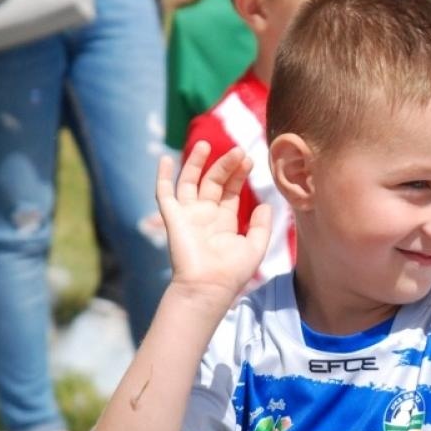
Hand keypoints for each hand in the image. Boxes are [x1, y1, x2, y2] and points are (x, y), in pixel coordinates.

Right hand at [156, 144, 271, 301]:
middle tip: (238, 151)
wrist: (208, 287)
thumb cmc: (232, 272)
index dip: (238, 174)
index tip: (249, 160)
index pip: (230, 191)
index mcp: (223, 221)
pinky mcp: (172, 218)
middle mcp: (204, 215)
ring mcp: (187, 215)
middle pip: (213, 182)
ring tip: (206, 144)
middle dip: (225, 165)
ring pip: (189, 182)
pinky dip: (163, 176)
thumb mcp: (255, 246)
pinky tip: (166, 159)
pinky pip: (164, 193)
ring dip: (196, 163)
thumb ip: (263, 225)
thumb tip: (267, 204)